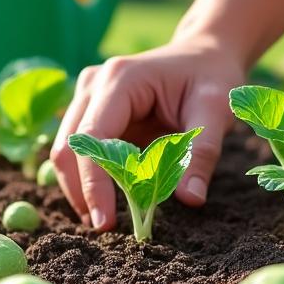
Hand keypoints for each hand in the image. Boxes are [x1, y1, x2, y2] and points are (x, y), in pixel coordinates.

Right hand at [50, 39, 245, 229]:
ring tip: (106, 218)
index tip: (105, 223)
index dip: (94, 184)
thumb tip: (190, 199)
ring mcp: (87, 95)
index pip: (93, 138)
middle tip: (105, 228)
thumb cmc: (212, 78)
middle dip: (82, 191)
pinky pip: (79, 151)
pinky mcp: (90, 110)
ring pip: (66, 151)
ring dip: (81, 187)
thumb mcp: (216, 111)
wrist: (205, 54)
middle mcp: (94, 83)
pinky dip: (88, 178)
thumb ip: (202, 154)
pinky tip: (108, 199)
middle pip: (68, 147)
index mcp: (121, 79)